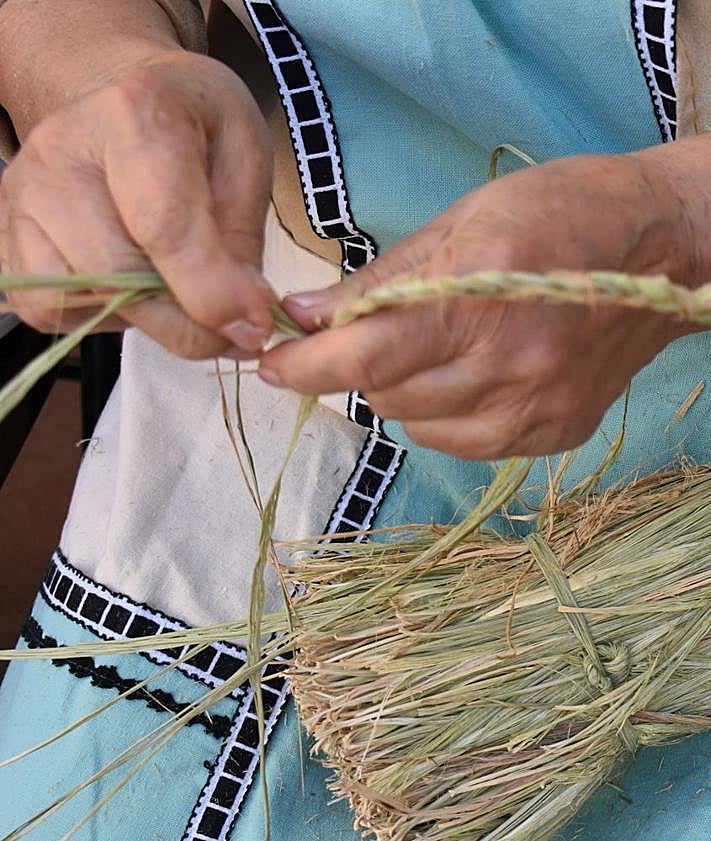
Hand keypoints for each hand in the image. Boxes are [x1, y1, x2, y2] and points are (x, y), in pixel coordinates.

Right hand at [0, 50, 274, 358]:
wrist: (126, 100)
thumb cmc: (195, 131)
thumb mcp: (246, 160)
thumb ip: (242, 240)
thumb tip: (242, 320)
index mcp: (134, 114)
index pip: (163, 224)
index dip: (210, 292)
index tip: (252, 328)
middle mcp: (59, 153)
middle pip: (116, 275)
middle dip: (184, 323)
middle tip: (230, 330)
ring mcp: (21, 198)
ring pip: (78, 300)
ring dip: (142, 319)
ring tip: (174, 289)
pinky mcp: (6, 240)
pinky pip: (51, 310)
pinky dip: (100, 315)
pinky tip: (129, 285)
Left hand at [260, 152, 697, 458]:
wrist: (665, 251)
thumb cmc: (559, 213)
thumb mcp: (463, 221)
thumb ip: (379, 278)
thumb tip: (304, 314)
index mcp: (478, 293)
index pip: (368, 353)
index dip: (306, 366)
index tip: (272, 365)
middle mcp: (508, 362)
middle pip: (386, 394)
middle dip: (357, 368)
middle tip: (373, 334)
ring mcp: (536, 406)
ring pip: (418, 425)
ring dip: (401, 391)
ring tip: (433, 349)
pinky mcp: (555, 432)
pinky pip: (463, 442)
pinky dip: (444, 414)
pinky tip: (468, 377)